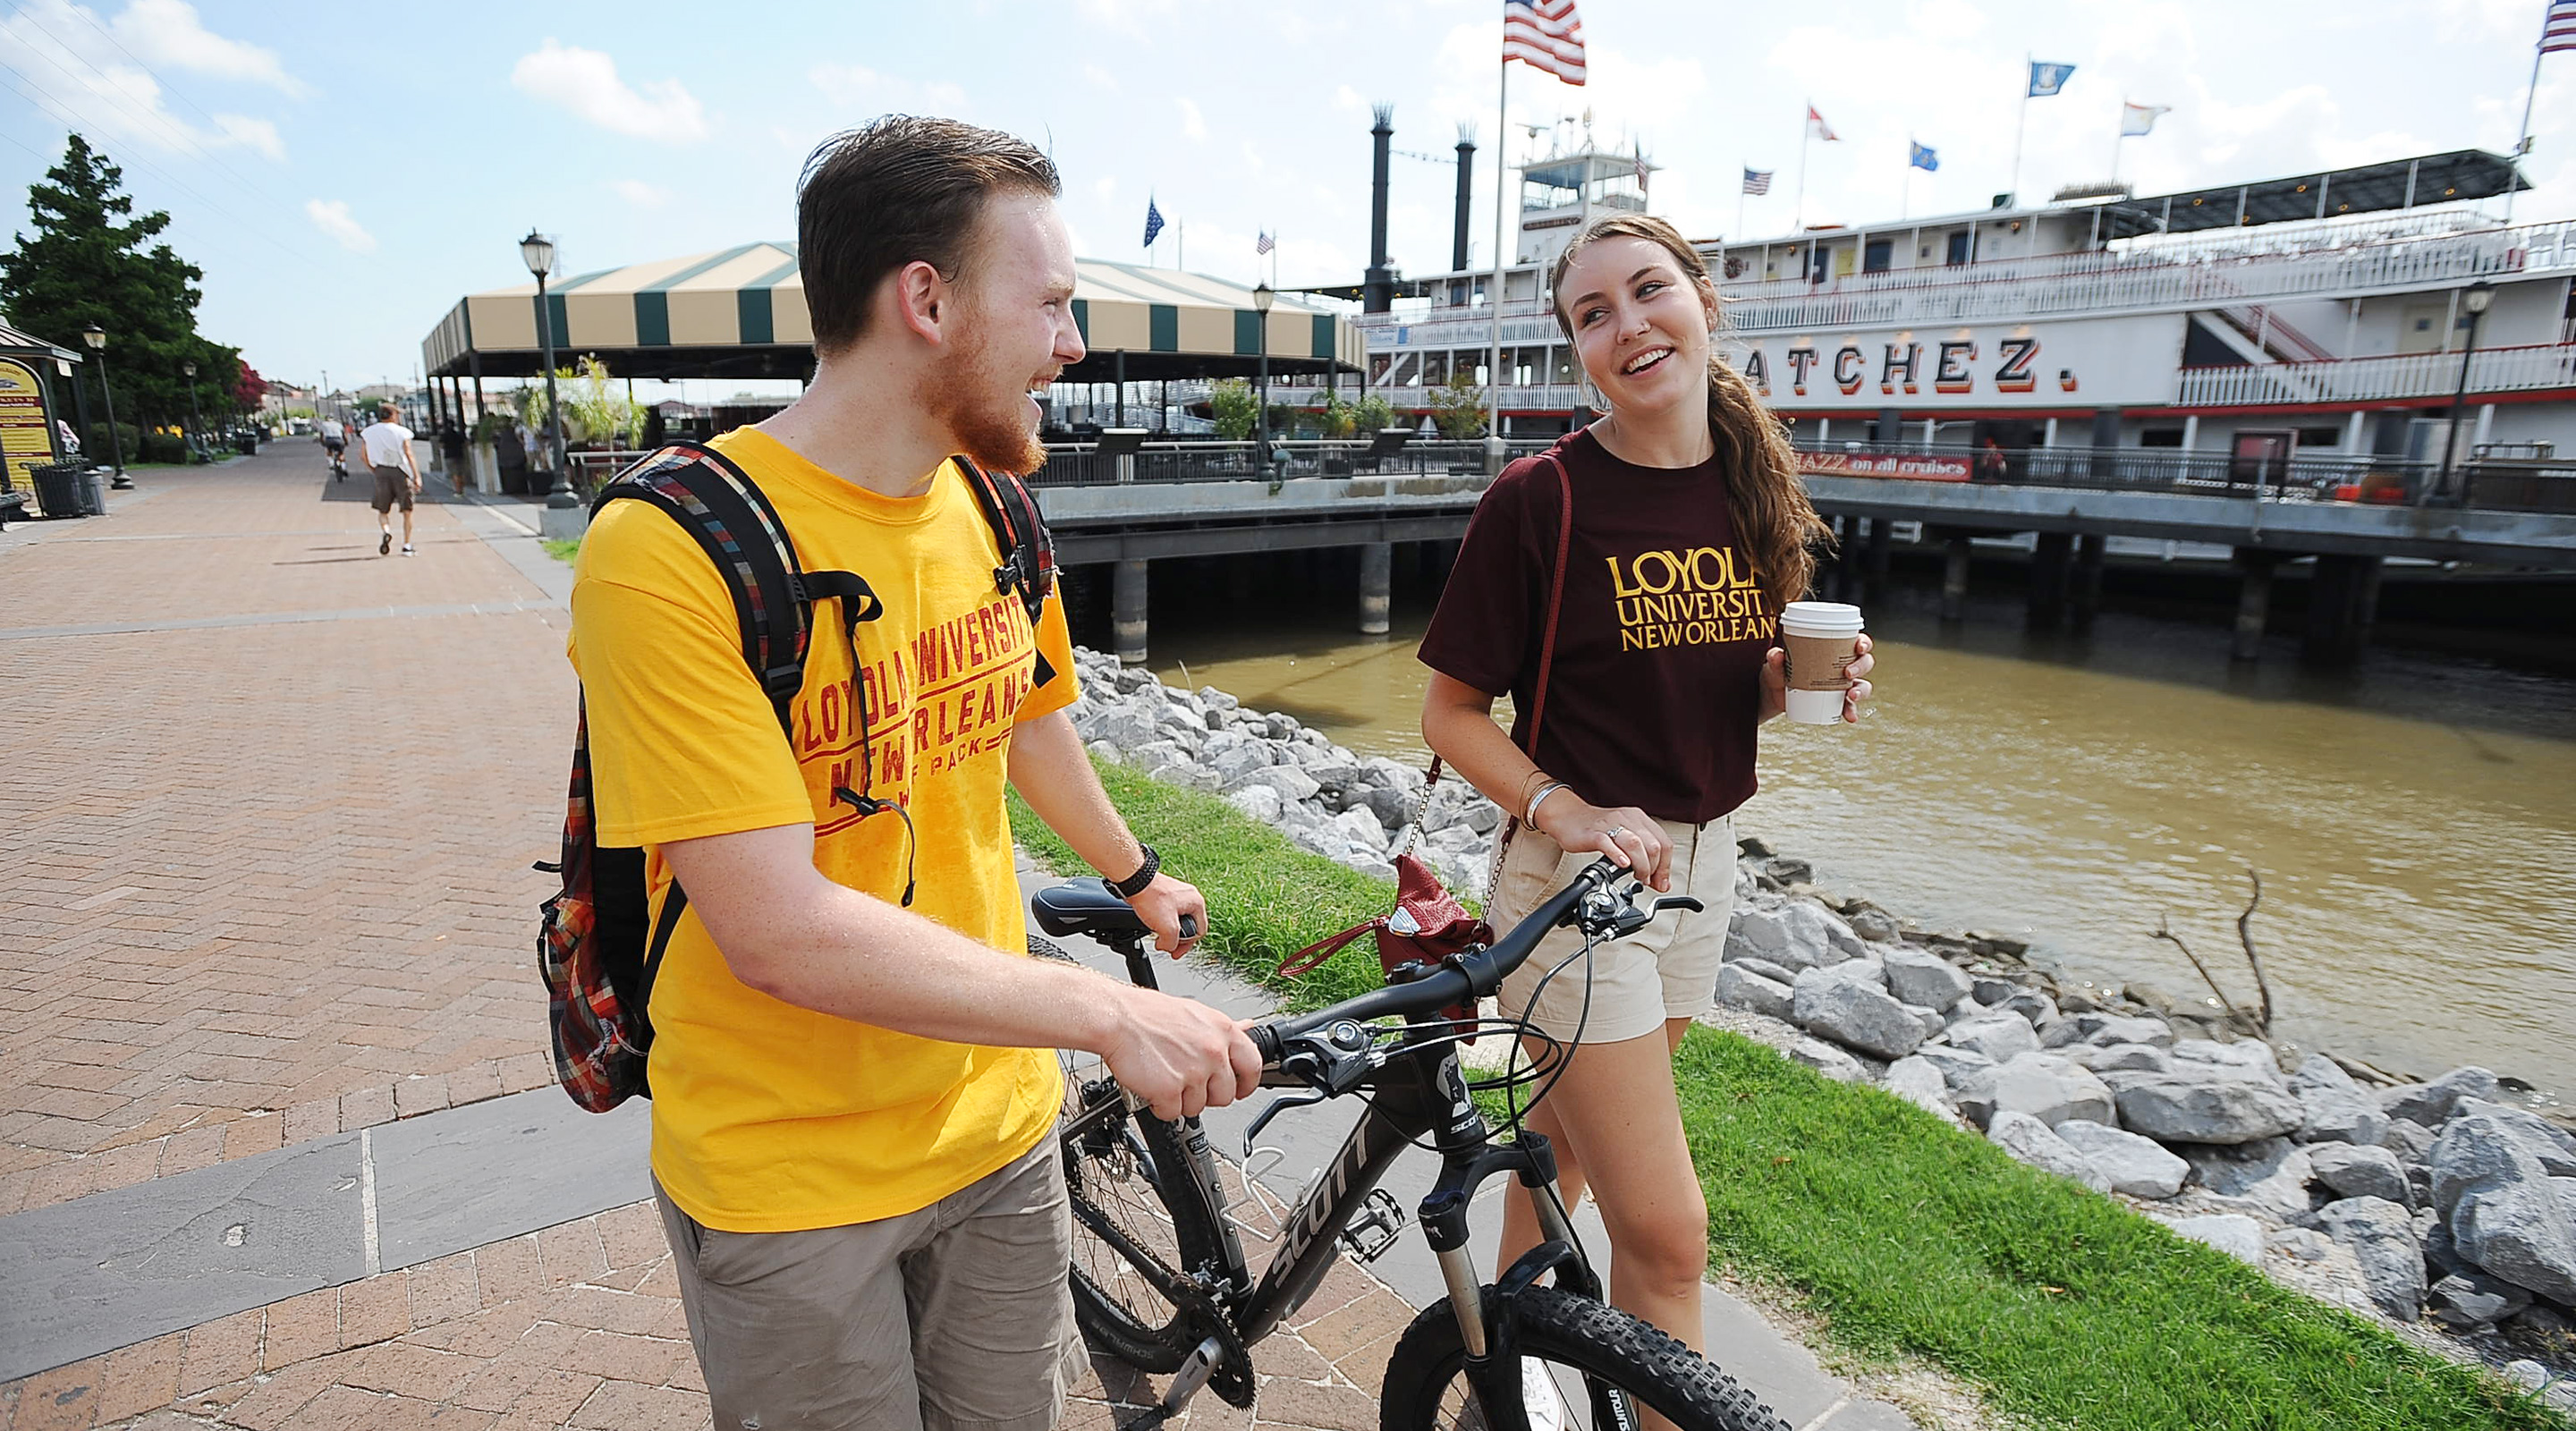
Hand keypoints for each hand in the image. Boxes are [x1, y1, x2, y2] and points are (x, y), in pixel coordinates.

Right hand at [1101, 984, 1262, 1118]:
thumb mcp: (1195, 1013)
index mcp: (1223, 1031)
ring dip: (1180, 1100)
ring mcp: (1193, 1073)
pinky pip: (1172, 1113)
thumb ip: (1222, 1029)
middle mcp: (1213, 1052)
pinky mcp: (1170, 1090)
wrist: (1116, 1018)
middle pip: (1225, 1094)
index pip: (1252, 1066)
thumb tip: (1247, 1027)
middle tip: (1188, 1083)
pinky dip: (1160, 1106)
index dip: (1246, 1083)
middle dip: (1207, 1095)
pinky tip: (1153, 1088)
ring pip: (1197, 1107)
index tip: (1238, 1088)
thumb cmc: (1148, 1014)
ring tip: (1165, 1078)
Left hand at [1127, 872, 1206, 957]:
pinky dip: (1161, 921)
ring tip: (1158, 935)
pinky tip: (1153, 924)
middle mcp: (1189, 897)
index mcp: (1196, 903)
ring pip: (1176, 919)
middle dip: (1176, 938)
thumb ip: (1172, 943)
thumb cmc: (1152, 897)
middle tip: (1167, 946)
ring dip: (1167, 930)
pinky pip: (1167, 912)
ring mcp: (1177, 894)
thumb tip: (1168, 947)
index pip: (1200, 931)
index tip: (1175, 952)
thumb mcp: (1167, 927)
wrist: (1135, 882)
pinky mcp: (1165, 894)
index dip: (1187, 945)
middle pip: (1188, 926)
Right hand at [1534, 796, 1672, 892]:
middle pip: (1653, 845)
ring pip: (1635, 844)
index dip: (1666, 866)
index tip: (1661, 882)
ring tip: (1637, 877)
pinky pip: (1608, 843)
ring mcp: (1610, 824)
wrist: (1568, 816)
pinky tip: (1622, 865)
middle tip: (1647, 881)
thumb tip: (1660, 881)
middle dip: (1654, 869)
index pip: (1664, 843)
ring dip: (1641, 865)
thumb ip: (1643, 856)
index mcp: (1639, 819)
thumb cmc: (1597, 828)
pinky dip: (1618, 855)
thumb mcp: (1625, 838)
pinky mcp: (1593, 833)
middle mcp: (1627, 819)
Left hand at [1759, 632, 1875, 723]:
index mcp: (1835, 648)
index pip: (1857, 642)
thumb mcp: (1777, 663)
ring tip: (1851, 696)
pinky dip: (1852, 711)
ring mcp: (1842, 685)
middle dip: (1861, 667)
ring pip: (1863, 685)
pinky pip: (1850, 706)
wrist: (1774, 692)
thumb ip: (1776, 659)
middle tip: (1848, 673)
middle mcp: (1843, 665)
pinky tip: (1851, 717)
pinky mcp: (1837, 702)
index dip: (1863, 643)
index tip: (1859, 647)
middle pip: (1865, 662)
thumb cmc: (1781, 669)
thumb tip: (1776, 655)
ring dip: (1862, 691)